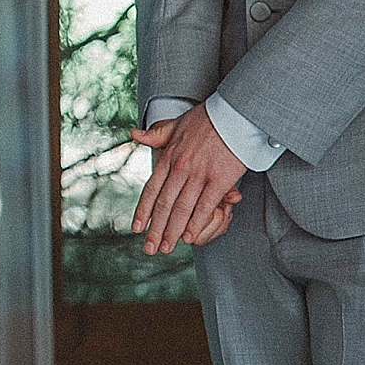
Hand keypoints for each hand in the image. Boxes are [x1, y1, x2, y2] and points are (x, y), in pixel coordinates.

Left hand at [131, 108, 244, 256]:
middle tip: (149, 249)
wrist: (231, 115)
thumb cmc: (205, 120)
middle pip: (164, 204)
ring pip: (181, 208)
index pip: (152, 188)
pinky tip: (189, 237)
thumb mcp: (175, 124)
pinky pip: (204, 206)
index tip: (136, 227)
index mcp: (169, 156)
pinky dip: (195, 223)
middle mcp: (180, 167)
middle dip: (156, 229)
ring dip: (172, 231)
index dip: (143, 210)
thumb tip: (133, 134)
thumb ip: (155, 135)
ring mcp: (199, 175)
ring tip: (166, 248)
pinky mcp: (219, 180)